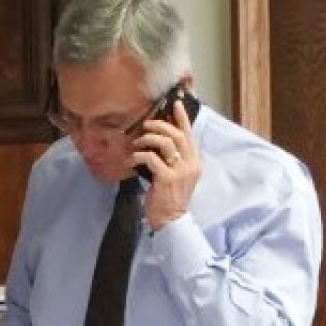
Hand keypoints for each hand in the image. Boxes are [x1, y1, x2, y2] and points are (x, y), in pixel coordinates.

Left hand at [133, 99, 201, 230]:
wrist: (171, 221)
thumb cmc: (170, 199)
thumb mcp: (177, 176)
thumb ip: (174, 160)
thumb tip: (160, 141)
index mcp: (194, 162)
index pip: (189, 135)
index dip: (182, 118)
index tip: (174, 104)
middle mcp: (190, 164)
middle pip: (177, 135)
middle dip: (160, 125)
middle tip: (146, 125)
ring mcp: (179, 171)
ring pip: (165, 143)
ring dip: (148, 139)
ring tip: (137, 144)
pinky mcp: (166, 178)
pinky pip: (151, 158)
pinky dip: (138, 157)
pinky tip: (131, 161)